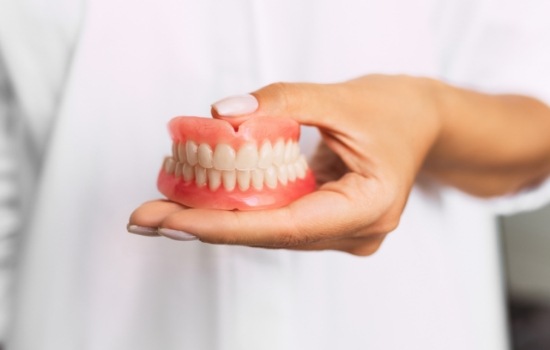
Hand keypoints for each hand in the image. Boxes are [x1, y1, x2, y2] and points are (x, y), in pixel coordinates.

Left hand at [129, 75, 442, 254]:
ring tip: (162, 206)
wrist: (422, 122)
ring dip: (216, 217)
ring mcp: (341, 231)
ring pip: (269, 231)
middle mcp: (354, 231)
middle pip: (269, 234)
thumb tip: (222, 114)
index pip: (285, 227)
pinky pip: (277, 219)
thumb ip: (282, 102)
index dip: (223, 226)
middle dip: (205, 224)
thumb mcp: (341, 97)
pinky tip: (201, 200)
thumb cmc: (395, 111)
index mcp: (368, 208)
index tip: (170, 221)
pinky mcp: (327, 222)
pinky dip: (239, 208)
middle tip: (146, 216)